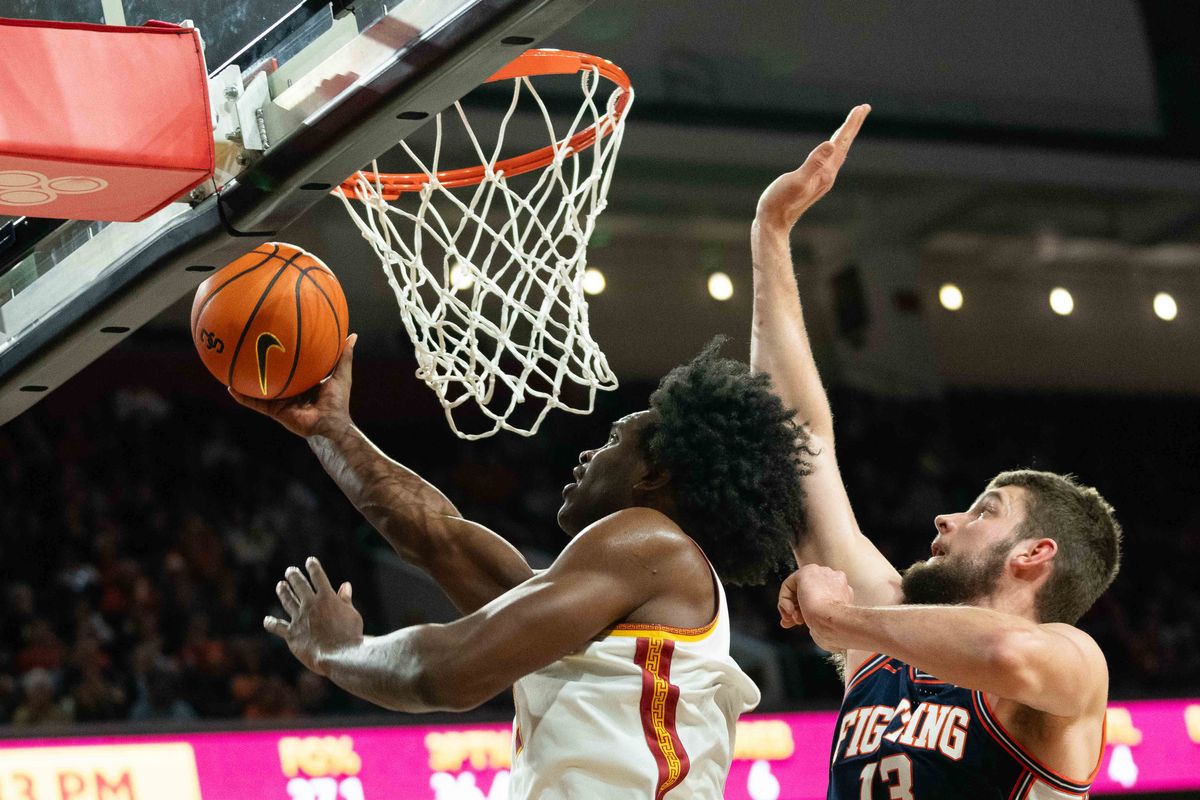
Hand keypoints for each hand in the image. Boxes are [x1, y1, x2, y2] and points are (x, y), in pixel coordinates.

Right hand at [230, 333, 357, 437]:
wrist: (330, 424)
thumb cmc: (338, 400)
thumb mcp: (341, 373)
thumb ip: (344, 355)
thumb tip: (352, 334)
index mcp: (304, 381)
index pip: (291, 365)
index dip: (283, 353)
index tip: (274, 338)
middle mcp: (291, 390)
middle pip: (273, 374)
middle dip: (260, 363)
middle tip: (248, 347)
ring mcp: (281, 401)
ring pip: (260, 388)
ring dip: (246, 380)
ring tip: (230, 367)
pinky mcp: (275, 411)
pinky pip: (255, 403)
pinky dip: (243, 397)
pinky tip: (230, 388)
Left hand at [265, 557, 362, 675]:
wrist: (339, 655)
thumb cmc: (351, 635)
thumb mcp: (352, 614)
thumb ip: (345, 600)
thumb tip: (345, 585)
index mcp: (327, 597)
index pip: (318, 576)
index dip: (313, 567)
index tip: (310, 561)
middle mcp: (310, 605)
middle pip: (299, 585)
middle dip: (294, 576)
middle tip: (290, 571)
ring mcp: (299, 618)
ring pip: (287, 601)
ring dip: (283, 592)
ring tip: (280, 585)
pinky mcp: (292, 634)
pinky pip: (277, 627)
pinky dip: (271, 623)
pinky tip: (267, 620)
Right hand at [755, 104, 869, 231]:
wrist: (774, 223)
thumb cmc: (780, 202)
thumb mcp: (797, 180)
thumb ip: (814, 163)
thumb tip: (830, 144)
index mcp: (825, 172)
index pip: (841, 142)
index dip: (851, 124)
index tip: (862, 107)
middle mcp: (827, 175)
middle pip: (844, 146)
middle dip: (852, 126)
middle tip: (863, 108)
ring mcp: (821, 180)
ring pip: (838, 153)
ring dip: (845, 137)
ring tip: (850, 124)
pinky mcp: (813, 182)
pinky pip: (829, 160)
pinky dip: (834, 148)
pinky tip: (832, 149)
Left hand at [782, 564, 853, 650]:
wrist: (836, 621)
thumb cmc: (836, 628)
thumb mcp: (831, 622)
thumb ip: (821, 616)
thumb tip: (810, 622)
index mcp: (842, 590)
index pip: (819, 597)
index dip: (806, 612)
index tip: (799, 623)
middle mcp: (833, 578)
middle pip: (807, 592)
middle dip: (797, 609)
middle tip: (792, 622)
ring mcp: (820, 573)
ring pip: (797, 589)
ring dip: (791, 607)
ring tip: (792, 620)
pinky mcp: (806, 573)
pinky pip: (788, 586)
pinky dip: (785, 600)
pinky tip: (790, 611)